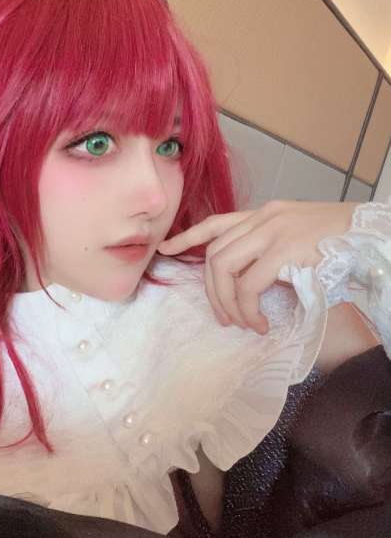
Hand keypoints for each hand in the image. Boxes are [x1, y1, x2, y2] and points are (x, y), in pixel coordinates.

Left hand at [157, 200, 355, 333]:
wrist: (371, 237)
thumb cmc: (341, 245)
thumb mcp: (300, 240)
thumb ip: (273, 252)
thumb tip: (249, 286)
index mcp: (266, 214)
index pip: (217, 222)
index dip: (188, 237)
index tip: (167, 248)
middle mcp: (264, 218)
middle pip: (214, 253)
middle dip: (212, 290)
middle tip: (224, 318)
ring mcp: (273, 231)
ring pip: (223, 266)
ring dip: (226, 301)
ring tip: (242, 322)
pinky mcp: (284, 250)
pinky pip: (248, 284)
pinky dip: (247, 308)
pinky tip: (260, 322)